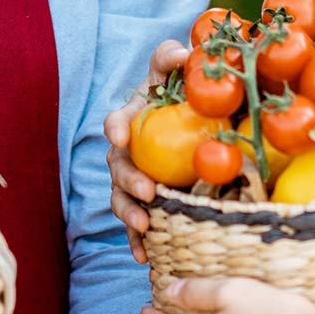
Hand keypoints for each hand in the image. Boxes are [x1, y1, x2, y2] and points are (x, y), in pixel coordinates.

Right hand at [105, 39, 188, 262]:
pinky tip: (144, 258)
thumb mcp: (177, 69)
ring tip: (144, 226)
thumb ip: (174, 58)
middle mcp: (130, 151)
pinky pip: (138, 225)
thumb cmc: (183, 89)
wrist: (199, 115)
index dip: (116, 127)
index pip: (117, 120)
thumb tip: (185, 55)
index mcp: (133, 118)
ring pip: (122, 197)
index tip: (120, 135)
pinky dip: (137, 241)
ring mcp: (138, 178)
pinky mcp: (149, 203)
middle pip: (119, 166)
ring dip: (129, 213)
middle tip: (149, 190)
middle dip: (128, 180)